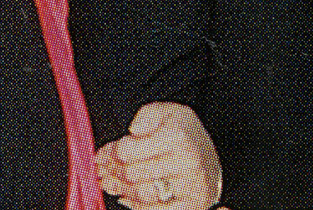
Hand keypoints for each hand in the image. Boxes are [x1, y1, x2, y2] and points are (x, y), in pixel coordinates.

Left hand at [96, 102, 221, 209]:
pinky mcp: (190, 207)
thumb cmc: (185, 134)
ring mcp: (190, 189)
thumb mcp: (168, 111)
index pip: (128, 151)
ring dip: (120, 190)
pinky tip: (126, 198)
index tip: (102, 155)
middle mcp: (186, 163)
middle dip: (112, 172)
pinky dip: (136, 206)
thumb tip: (133, 131)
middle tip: (102, 171)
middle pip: (132, 174)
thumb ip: (147, 115)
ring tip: (109, 183)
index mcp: (178, 136)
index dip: (110, 154)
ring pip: (141, 194)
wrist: (210, 160)